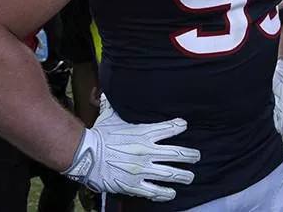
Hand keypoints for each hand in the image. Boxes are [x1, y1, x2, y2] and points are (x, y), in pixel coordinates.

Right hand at [62, 94, 199, 201]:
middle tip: (197, 157)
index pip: (169, 128)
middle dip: (191, 156)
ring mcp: (142, 169)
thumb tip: (106, 90)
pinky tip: (171, 192)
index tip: (184, 125)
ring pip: (170, 173)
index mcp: (144, 133)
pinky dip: (165, 192)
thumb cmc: (98, 134)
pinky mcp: (134, 184)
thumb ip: (113, 103)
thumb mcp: (109, 115)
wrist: (85, 155)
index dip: (179, 126)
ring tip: (190, 176)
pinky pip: (154, 190)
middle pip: (177, 154)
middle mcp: (147, 151)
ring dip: (183, 175)